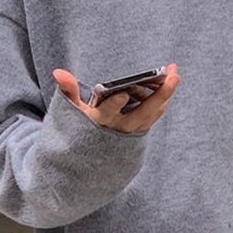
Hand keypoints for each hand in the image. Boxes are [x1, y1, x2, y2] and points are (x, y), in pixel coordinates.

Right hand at [53, 63, 180, 133]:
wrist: (92, 161)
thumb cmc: (81, 128)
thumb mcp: (72, 112)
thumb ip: (68, 90)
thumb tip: (58, 72)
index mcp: (99, 122)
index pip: (108, 113)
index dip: (115, 104)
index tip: (123, 94)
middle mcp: (119, 128)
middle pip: (143, 112)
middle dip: (160, 94)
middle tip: (173, 76)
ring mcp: (133, 131)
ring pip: (154, 113)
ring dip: (167, 94)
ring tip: (174, 73)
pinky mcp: (141, 131)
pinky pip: (155, 115)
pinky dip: (163, 99)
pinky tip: (169, 82)